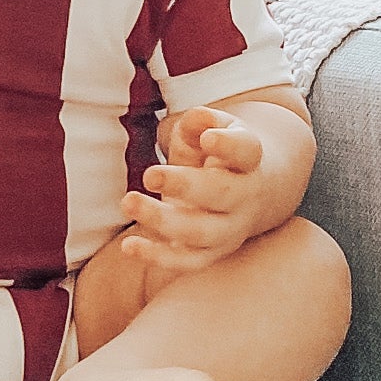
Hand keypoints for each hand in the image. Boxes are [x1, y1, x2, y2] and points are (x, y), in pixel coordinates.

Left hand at [119, 107, 269, 279]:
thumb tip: (198, 119)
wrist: (251, 191)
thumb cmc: (217, 152)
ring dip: (163, 221)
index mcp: (249, 160)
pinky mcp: (211, 251)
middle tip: (149, 174)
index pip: (246, 151)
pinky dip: (159, 257)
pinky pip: (188, 261)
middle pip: (221, 195)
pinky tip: (129, 246)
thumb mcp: (211, 129)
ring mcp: (229, 228)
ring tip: (128, 201)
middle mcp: (244, 197)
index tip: (207, 138)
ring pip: (202, 233)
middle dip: (185, 186)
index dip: (228, 145)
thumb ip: (202, 121)